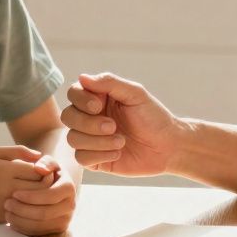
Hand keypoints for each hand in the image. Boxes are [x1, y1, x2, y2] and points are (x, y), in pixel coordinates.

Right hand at [0, 145, 52, 222]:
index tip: (44, 169)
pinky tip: (28, 201)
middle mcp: (6, 189)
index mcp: (5, 171)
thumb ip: (19, 151)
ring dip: (40, 198)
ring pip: (33, 203)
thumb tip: (41, 156)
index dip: (45, 170)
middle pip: (39, 189)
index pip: (37, 172)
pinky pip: (23, 213)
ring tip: (39, 190)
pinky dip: (28, 207)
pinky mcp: (2, 218)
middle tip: (47, 181)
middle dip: (47, 184)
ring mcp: (4, 206)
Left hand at [4, 154, 76, 234]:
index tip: (14, 193)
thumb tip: (39, 168)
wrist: (54, 186)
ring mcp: (64, 219)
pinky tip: (12, 220)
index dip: (31, 196)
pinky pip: (38, 233)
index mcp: (68, 188)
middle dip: (23, 210)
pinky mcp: (56, 229)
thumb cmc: (48, 172)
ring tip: (7, 212)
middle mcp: (70, 206)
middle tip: (6, 203)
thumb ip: (45, 162)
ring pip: (40, 225)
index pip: (50, 196)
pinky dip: (23, 228)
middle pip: (44, 213)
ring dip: (20, 220)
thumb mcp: (48, 163)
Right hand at [61, 73, 182, 175]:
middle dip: (88, 123)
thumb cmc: (154, 117)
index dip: (81, 100)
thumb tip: (82, 77)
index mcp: (98, 98)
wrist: (168, 147)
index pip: (73, 93)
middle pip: (68, 116)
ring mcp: (91, 139)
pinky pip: (81, 158)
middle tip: (113, 126)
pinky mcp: (95, 159)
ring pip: (72, 138)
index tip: (99, 106)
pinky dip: (99, 155)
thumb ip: (109, 83)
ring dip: (97, 141)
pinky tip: (118, 153)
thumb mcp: (135, 94)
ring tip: (121, 141)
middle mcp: (90, 117)